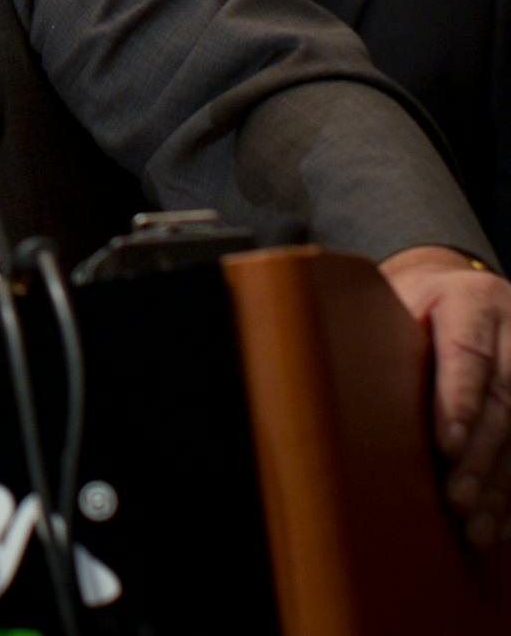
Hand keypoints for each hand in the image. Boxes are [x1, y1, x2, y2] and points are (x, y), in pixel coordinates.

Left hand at [381, 245, 510, 546]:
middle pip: (503, 400)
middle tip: (456, 499)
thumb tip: (329, 374)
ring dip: (500, 486)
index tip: (446, 444)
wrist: (464, 295)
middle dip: (480, 456)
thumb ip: (377, 332)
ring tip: (477, 528)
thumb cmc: (411, 307)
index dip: (458, 399)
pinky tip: (501, 524)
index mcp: (469, 301)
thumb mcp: (394, 302)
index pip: (468, 352)